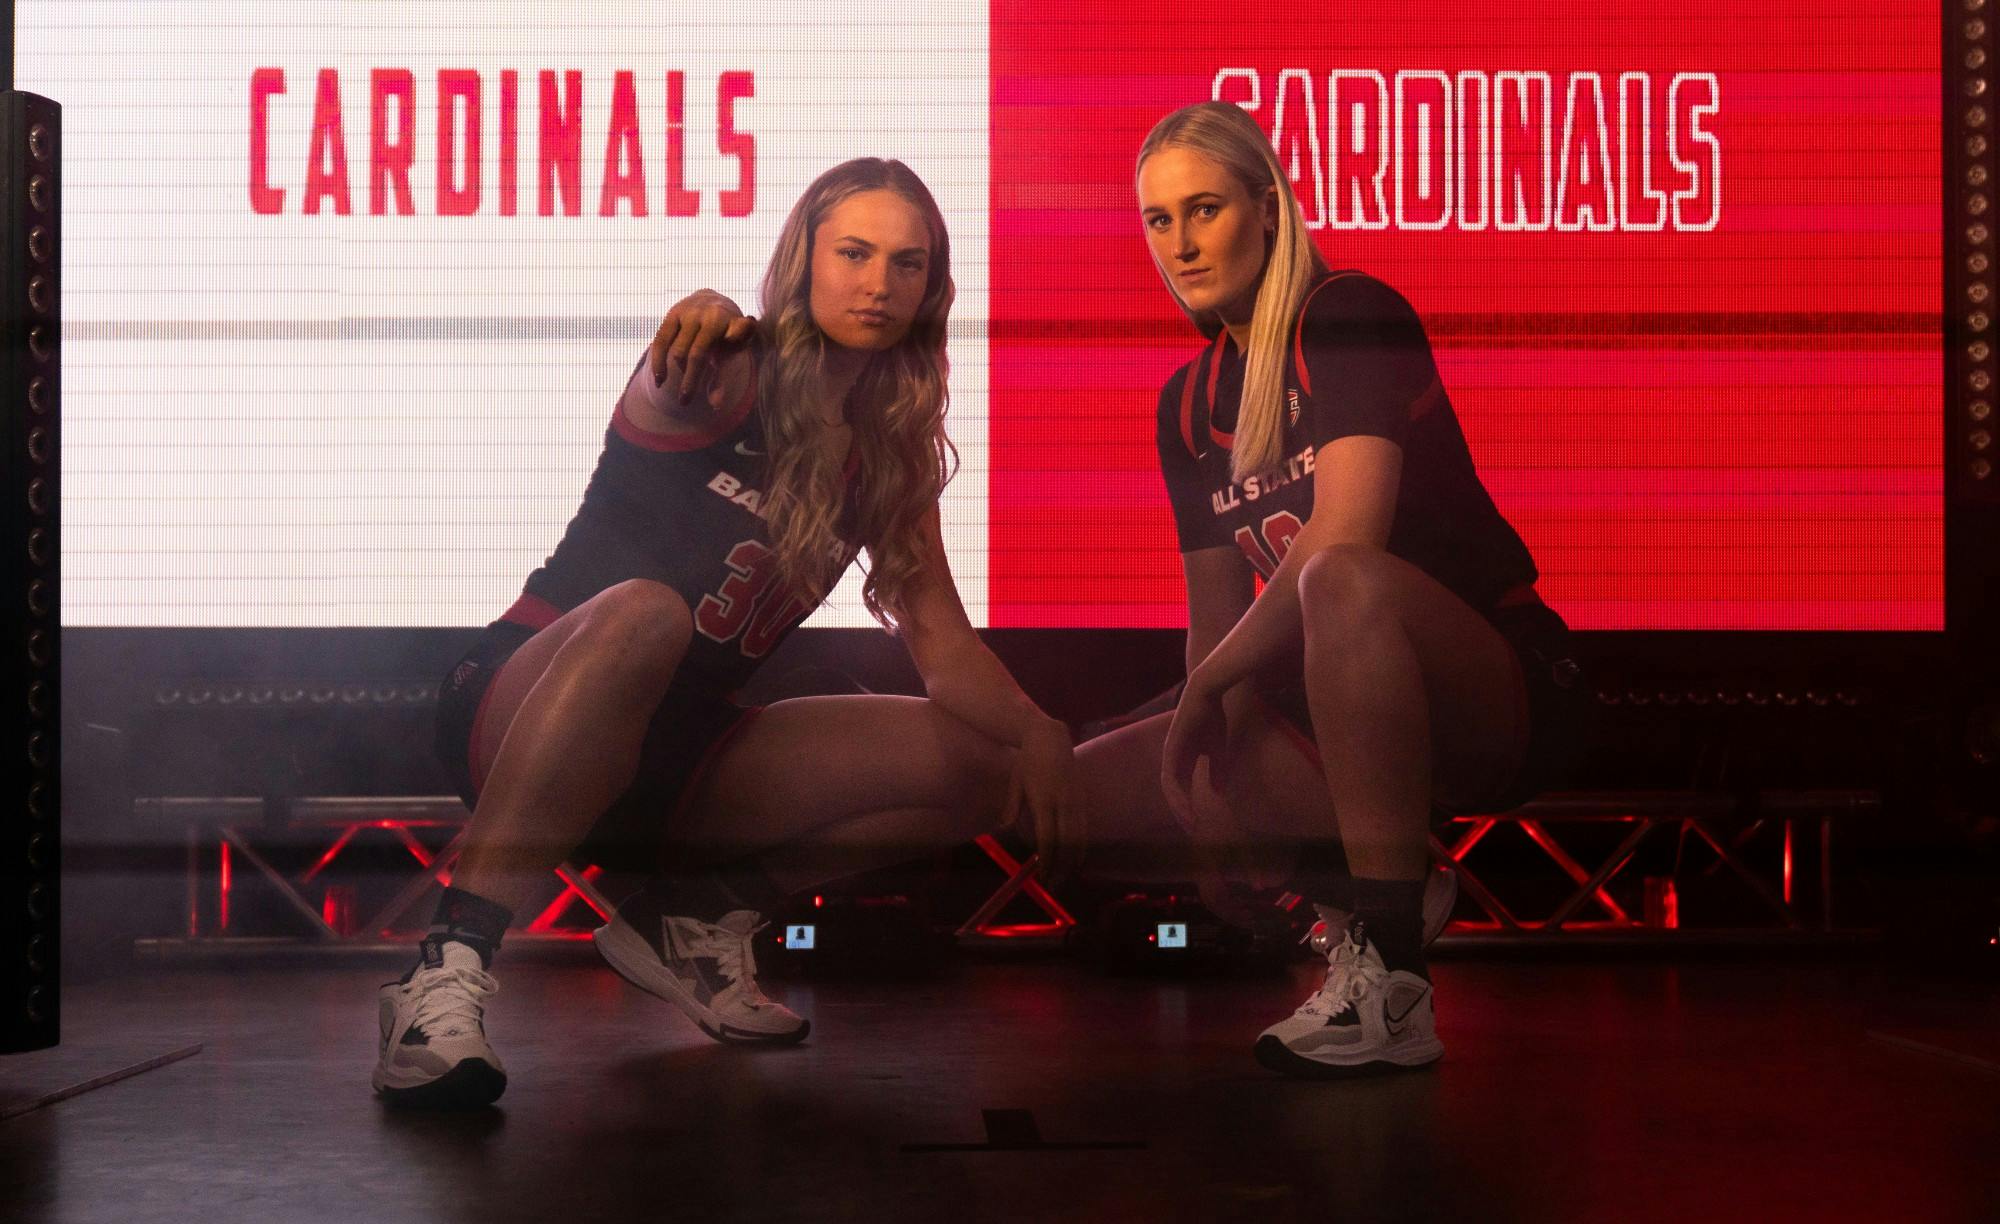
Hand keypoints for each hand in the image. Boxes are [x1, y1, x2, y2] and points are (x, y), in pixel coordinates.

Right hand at [649, 290, 755, 406]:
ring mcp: (692, 312)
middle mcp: (714, 315)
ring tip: (684, 389)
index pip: (739, 333)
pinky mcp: (674, 313)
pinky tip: (659, 381)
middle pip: (698, 353)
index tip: (738, 341)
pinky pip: (661, 341)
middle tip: (685, 402)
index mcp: (736, 324)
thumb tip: (715, 407)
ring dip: (679, 372)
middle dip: (691, 379)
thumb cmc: (726, 338)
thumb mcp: (732, 355)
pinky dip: (659, 363)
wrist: (713, 303)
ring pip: (679, 351)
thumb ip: (724, 378)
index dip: (738, 335)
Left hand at [1004, 717, 1081, 884]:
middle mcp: (1063, 802)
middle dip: (1062, 867)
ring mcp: (1076, 800)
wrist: (1050, 737)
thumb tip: (1004, 830)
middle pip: (1067, 843)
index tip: (1042, 876)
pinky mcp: (1083, 798)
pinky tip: (1075, 858)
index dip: (1047, 860)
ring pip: (1080, 838)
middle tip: (1054, 884)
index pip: (1048, 837)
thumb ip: (1012, 808)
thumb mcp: (1015, 783)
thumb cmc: (1028, 761)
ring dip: (1073, 861)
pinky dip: (1081, 847)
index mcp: (1043, 799)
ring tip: (1064, 877)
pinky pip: (1085, 828)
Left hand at [1160, 675, 1230, 833]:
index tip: (1198, 822)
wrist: (1208, 693)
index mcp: (1183, 758)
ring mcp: (1170, 753)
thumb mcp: (1218, 749)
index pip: (1181, 787)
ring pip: (1169, 787)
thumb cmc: (1212, 717)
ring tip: (1190, 822)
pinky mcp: (1171, 748)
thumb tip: (1219, 792)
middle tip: (1192, 829)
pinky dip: (1177, 792)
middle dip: (1181, 811)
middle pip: (1172, 791)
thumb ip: (1217, 770)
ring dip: (1179, 806)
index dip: (1187, 804)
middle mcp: (1173, 757)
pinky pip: (1170, 776)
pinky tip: (1186, 803)